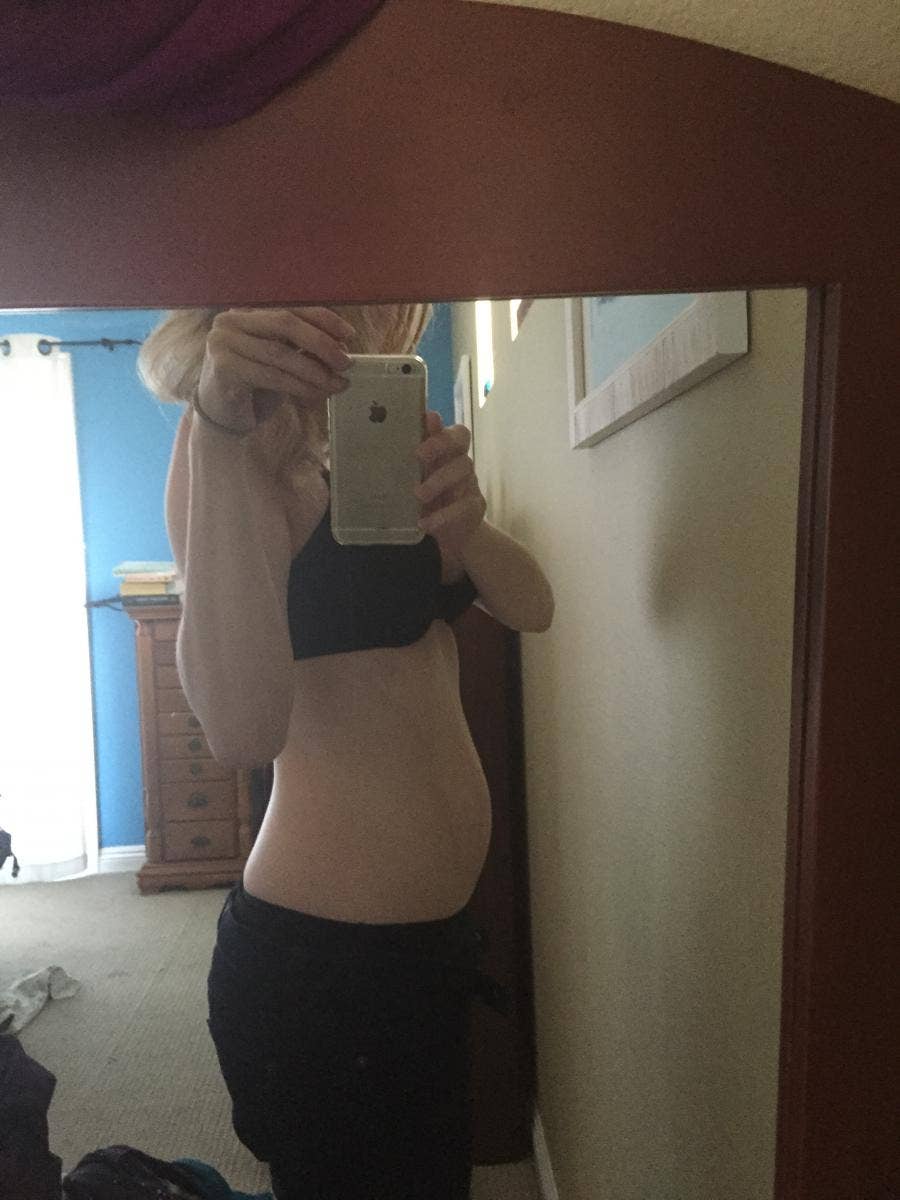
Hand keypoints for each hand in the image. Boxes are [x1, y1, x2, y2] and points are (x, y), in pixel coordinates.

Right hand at [196, 306, 355, 432]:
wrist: (223, 418)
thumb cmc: (255, 387)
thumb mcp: (281, 362)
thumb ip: (302, 349)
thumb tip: (341, 348)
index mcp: (248, 314)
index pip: (291, 309)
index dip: (323, 320)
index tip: (350, 336)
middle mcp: (231, 322)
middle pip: (286, 324)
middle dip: (322, 343)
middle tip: (346, 363)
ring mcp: (224, 343)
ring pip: (281, 354)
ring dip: (316, 371)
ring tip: (338, 384)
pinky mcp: (224, 369)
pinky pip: (272, 376)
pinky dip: (300, 386)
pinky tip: (317, 394)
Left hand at [414, 412, 485, 552]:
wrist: (450, 532)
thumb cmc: (428, 496)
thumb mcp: (415, 477)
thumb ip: (410, 456)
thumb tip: (401, 431)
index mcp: (448, 451)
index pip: (455, 433)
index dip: (441, 429)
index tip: (425, 425)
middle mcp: (462, 463)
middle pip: (460, 444)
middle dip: (440, 446)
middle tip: (418, 455)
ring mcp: (471, 484)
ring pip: (463, 472)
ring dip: (439, 482)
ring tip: (418, 495)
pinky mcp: (474, 507)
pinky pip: (463, 507)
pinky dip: (442, 515)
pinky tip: (424, 522)